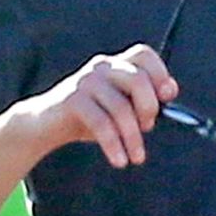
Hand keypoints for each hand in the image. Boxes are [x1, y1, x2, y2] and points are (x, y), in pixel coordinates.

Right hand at [33, 44, 177, 166]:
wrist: (45, 125)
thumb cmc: (89, 118)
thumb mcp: (119, 109)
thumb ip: (142, 102)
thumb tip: (170, 94)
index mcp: (116, 65)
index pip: (143, 55)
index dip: (160, 73)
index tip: (167, 97)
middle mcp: (102, 67)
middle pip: (138, 79)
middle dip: (149, 109)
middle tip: (147, 129)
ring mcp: (86, 81)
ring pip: (121, 108)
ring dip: (133, 137)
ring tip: (136, 157)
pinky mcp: (72, 100)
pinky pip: (101, 124)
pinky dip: (114, 145)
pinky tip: (119, 160)